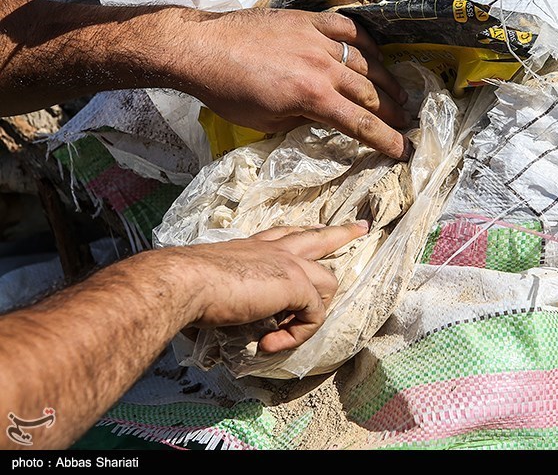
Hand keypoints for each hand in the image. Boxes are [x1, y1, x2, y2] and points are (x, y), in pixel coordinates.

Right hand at [168, 221, 368, 352]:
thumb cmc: (185, 287)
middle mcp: (273, 249)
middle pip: (318, 238)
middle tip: (362, 228)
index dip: (302, 232)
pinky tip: (271, 343)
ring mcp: (289, 264)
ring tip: (285, 335)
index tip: (320, 226)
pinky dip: (296, 334)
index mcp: (251, 247)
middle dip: (342, 234)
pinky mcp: (297, 284)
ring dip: (314, 312)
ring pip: (328, 280)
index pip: (284, 234)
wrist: (183, 283)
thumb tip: (215, 315)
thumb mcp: (212, 287)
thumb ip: (226, 296)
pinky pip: (314, 314)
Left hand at [184, 8, 411, 159]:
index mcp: (312, 99)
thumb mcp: (268, 122)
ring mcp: (317, 40)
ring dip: (385, 80)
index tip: (404, 151)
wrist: (202, 49)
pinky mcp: (307, 21)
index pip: (361, 124)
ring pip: (365, 62)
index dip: (387, 140)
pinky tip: (374, 52)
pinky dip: (365, 41)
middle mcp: (322, 68)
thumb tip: (325, 120)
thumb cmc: (228, 94)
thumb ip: (303, 120)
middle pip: (370, 93)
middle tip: (405, 122)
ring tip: (398, 92)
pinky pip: (347, 28)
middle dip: (392, 112)